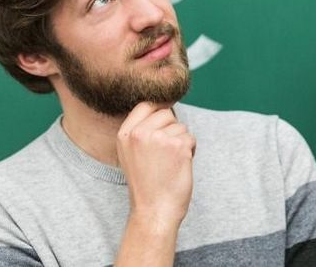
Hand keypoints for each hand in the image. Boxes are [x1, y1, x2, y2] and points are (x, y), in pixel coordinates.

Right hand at [116, 102, 195, 232]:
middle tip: (166, 151)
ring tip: (171, 161)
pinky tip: (180, 165)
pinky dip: (190, 150)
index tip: (164, 122)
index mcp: (125, 134)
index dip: (158, 110)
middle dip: (172, 128)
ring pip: (181, 126)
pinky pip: (191, 138)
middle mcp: (140, 133)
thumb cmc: (145, 184)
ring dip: (181, 141)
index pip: (145, 105)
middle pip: (166, 113)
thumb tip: (163, 108)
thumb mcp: (129, 154)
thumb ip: (139, 131)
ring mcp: (160, 138)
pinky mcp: (179, 146)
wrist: (153, 210)